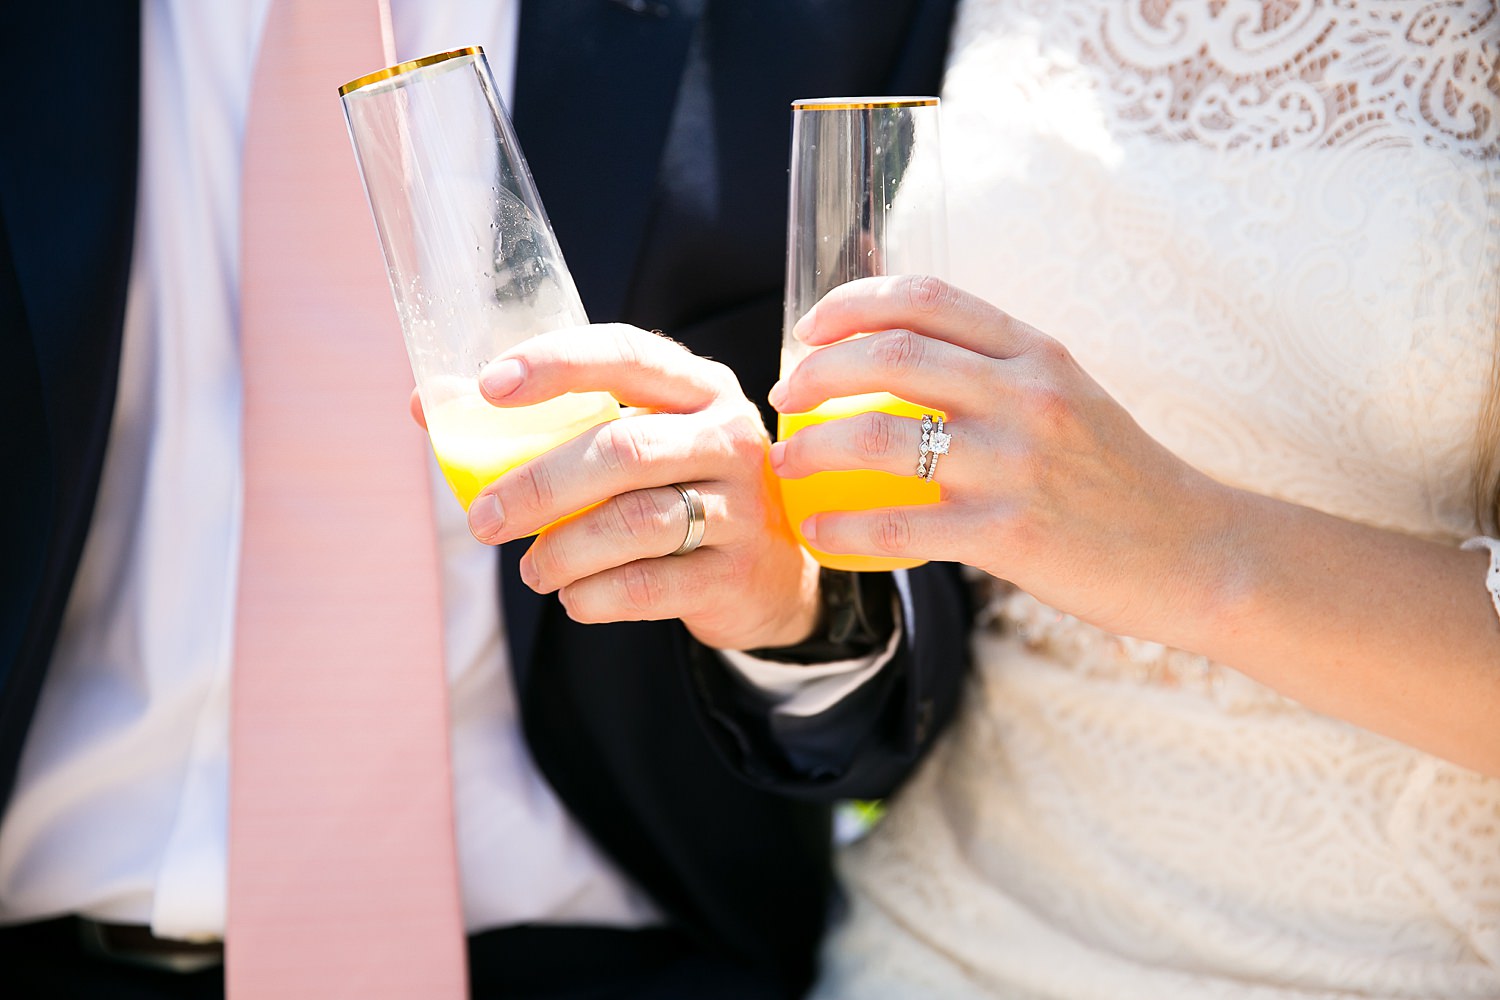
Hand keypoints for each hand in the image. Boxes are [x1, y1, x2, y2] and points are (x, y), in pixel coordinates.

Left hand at [459, 324, 820, 650]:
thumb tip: (427, 404)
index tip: (489, 387)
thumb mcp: (629, 440)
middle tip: (481, 518)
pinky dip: (595, 595)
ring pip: (634, 522)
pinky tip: (573, 597)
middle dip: (537, 485)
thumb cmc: (675, 489)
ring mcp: (741, 505)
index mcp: (696, 386)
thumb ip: (540, 421)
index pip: (625, 355)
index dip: (556, 365)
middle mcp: (728, 434)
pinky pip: (650, 585)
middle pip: (622, 449)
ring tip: (530, 570)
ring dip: (562, 550)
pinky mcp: (736, 571)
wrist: (767, 571)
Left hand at [768, 275, 1238, 642]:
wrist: (1198, 554)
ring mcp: (1018, 464)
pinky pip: (899, 523)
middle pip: (888, 355)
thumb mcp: (1070, 397)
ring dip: (814, 449)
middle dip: (815, 371)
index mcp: (1036, 352)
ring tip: (788, 464)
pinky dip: (843, 525)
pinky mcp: (1010, 533)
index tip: (808, 329)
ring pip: (880, 438)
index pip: (926, 298)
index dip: (850, 303)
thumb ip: (997, 373)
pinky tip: (819, 530)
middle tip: (785, 397)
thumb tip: (903, 361)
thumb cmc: (1122, 480)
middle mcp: (1026, 395)